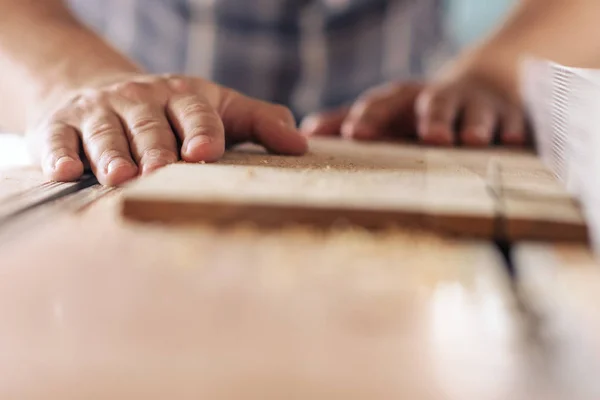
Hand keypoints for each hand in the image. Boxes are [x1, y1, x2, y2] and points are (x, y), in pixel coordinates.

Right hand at [27, 74, 307, 185]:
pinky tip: (66, 172)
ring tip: (120, 176)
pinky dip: (61, 155)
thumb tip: (301, 145)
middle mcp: (141, 100)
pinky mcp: (60, 125)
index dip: (201, 131)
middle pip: (151, 126)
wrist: (99, 89)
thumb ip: (259, 123)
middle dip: (157, 148)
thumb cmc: (172, 111)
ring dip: (113, 154)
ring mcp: (100, 111)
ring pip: (107, 133)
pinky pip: (58, 139)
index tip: (206, 152)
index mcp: (184, 96)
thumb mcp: (218, 108)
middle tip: (162, 171)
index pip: (196, 112)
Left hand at [301, 71, 527, 146]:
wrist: (481, 87)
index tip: (352, 135)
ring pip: (475, 111)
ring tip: (472, 140)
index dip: (369, 116)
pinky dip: (513, 130)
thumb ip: (348, 120)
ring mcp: (476, 105)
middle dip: (431, 117)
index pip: (384, 102)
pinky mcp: (510, 116)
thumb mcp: (387, 113)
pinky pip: (514, 122)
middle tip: (428, 137)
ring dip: (473, 124)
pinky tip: (513, 142)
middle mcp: (439, 98)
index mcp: (404, 100)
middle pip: (433, 102)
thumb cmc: (418, 110)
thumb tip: (303, 133)